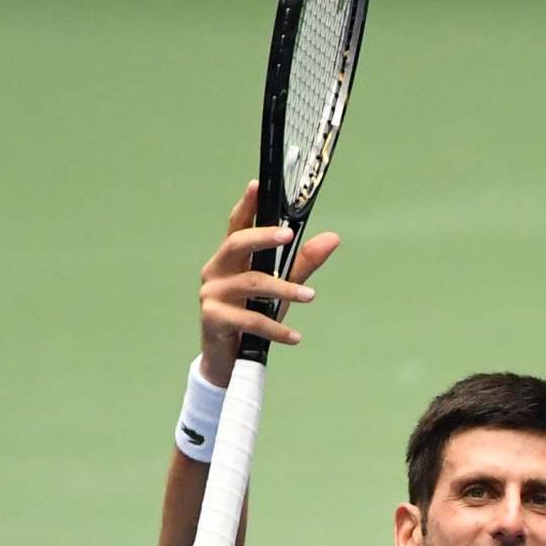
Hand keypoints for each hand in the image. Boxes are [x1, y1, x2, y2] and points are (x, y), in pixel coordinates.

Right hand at [197, 179, 341, 383]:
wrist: (230, 361)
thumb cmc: (252, 316)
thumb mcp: (281, 287)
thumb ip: (303, 262)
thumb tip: (333, 237)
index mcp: (230, 258)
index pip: (237, 225)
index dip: (247, 205)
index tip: (257, 185)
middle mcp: (216, 270)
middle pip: (237, 244)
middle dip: (263, 237)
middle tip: (288, 235)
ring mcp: (211, 294)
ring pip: (251, 283)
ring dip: (284, 290)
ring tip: (310, 297)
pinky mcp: (213, 318)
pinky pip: (250, 319)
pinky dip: (276, 328)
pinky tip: (295, 336)